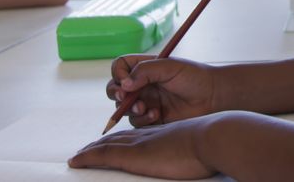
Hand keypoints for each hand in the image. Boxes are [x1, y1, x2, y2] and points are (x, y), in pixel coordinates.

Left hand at [69, 114, 218, 178]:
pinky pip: (102, 155)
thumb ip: (198, 150)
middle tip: (89, 149)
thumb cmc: (218, 144)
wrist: (216, 138)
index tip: (116, 142)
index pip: (139, 134)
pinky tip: (76, 160)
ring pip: (108, 144)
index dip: (124, 138)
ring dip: (91, 150)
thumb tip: (205, 159)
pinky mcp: (134, 156)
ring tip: (78, 156)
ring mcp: (141, 144)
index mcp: (166, 133)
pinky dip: (87, 156)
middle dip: (103, 143)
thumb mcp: (205, 146)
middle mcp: (150, 135)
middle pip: (120, 137)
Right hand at [106, 55, 218, 126]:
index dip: (118, 74)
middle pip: (115, 89)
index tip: (126, 81)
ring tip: (146, 108)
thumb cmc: (195, 77)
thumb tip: (124, 84)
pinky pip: (136, 122)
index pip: (120, 67)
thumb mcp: (169, 67)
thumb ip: (145, 71)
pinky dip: (142, 119)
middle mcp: (142, 85)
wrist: (213, 96)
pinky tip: (157, 115)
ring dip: (130, 109)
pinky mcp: (152, 118)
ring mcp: (146, 102)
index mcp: (145, 68)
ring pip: (123, 108)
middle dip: (116, 94)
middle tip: (125, 98)